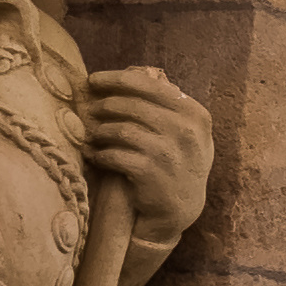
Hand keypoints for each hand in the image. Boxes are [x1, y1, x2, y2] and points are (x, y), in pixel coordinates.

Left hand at [82, 70, 213, 240]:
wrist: (181, 207)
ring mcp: (168, 152)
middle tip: (90, 111)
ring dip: (100, 132)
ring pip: (120, 129)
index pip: (150, 86)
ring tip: (93, 136)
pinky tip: (96, 155)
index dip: (116, 80)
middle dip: (104, 106)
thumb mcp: (188, 132)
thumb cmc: (178, 162)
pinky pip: (113, 154)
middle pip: (131, 106)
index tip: (93, 80)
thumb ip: (169, 106)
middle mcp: (186, 131)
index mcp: (195, 114)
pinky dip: (99, 154)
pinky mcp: (149, 172)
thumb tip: (128, 78)